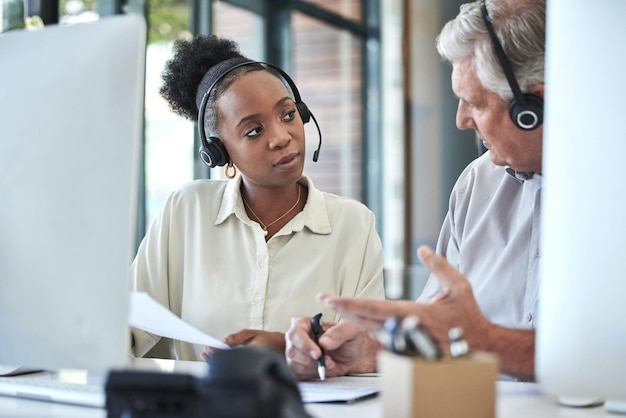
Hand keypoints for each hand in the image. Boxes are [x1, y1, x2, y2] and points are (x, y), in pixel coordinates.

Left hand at [201, 329, 285, 361]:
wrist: (284, 349)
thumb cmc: (269, 340)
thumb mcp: (253, 334)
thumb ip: (236, 338)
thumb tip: (222, 342)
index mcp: (251, 352)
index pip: (229, 354)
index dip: (217, 352)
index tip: (208, 348)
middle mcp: (250, 362)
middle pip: (227, 363)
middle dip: (214, 358)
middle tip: (205, 353)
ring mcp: (250, 367)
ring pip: (230, 367)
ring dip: (217, 361)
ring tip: (207, 356)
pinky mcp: (250, 370)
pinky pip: (235, 368)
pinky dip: (224, 364)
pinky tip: (218, 359)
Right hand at [285, 316, 377, 379]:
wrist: (350, 352)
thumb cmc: (347, 336)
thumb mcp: (350, 330)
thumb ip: (338, 333)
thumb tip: (324, 342)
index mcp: (305, 323)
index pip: (296, 332)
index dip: (304, 344)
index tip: (318, 354)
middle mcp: (297, 337)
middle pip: (292, 350)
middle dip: (310, 360)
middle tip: (328, 362)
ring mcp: (295, 352)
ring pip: (294, 364)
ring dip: (313, 368)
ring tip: (329, 364)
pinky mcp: (297, 366)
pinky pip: (297, 375)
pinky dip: (312, 375)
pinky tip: (322, 370)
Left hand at [319, 245, 490, 353]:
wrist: (480, 346)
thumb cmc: (468, 316)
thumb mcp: (459, 287)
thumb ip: (439, 267)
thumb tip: (422, 248)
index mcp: (413, 313)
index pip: (373, 308)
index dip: (349, 303)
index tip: (330, 298)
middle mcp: (404, 330)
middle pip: (364, 320)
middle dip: (341, 309)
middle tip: (322, 299)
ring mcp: (403, 343)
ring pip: (369, 330)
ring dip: (351, 319)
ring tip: (334, 306)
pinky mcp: (405, 350)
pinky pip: (380, 337)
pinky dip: (365, 327)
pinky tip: (354, 318)